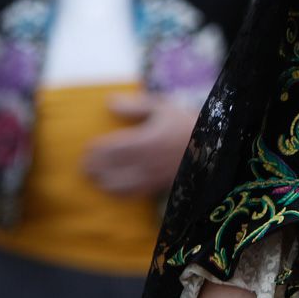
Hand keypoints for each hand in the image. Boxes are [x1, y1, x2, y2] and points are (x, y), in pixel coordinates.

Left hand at [81, 93, 197, 196]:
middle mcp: (146, 161)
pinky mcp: (158, 186)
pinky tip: (112, 190)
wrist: (213, 146)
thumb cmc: (185, 123)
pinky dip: (119, 194)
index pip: (112, 148)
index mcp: (146, 140)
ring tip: (95, 178)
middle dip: (94, 168)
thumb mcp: (163, 107)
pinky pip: (134, 194)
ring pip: (120, 186)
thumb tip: (109, 102)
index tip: (86, 149)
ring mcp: (152, 177)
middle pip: (111, 169)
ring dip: (104, 183)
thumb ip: (136, 105)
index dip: (95, 151)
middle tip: (84, 166)